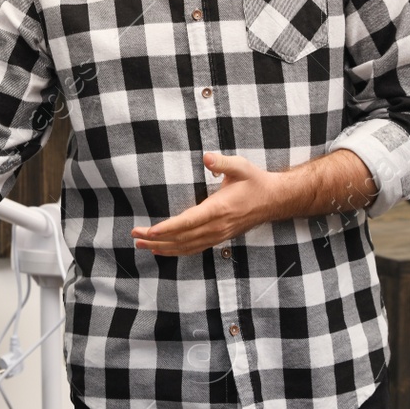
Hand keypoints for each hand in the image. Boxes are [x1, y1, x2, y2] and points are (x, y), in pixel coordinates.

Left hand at [131, 153, 275, 256]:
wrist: (274, 200)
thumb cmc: (255, 182)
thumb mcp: (241, 167)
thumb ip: (222, 163)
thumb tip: (206, 157)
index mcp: (219, 209)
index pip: (188, 222)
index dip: (167, 229)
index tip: (150, 231)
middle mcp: (217, 226)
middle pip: (182, 238)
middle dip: (156, 239)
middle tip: (135, 236)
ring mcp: (218, 235)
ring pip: (187, 246)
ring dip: (163, 247)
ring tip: (142, 246)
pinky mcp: (219, 238)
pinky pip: (195, 248)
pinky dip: (177, 251)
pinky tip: (163, 250)